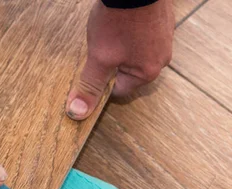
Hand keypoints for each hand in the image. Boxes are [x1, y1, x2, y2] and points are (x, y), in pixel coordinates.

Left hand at [66, 0, 173, 119]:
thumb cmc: (119, 21)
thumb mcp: (99, 58)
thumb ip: (90, 85)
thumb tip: (79, 113)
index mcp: (148, 72)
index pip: (120, 91)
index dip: (102, 83)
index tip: (92, 71)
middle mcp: (162, 57)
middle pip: (128, 71)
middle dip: (111, 64)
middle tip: (100, 49)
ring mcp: (164, 37)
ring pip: (135, 52)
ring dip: (120, 47)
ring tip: (110, 34)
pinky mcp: (161, 20)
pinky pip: (141, 35)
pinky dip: (129, 32)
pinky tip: (119, 23)